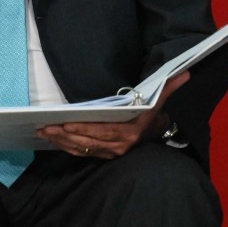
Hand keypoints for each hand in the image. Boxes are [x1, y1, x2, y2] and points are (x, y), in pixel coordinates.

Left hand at [37, 71, 190, 158]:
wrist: (156, 133)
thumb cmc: (152, 114)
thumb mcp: (159, 99)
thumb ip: (168, 86)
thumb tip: (184, 71)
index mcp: (129, 133)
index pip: (102, 132)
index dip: (83, 130)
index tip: (66, 124)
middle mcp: (118, 146)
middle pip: (87, 142)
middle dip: (64, 135)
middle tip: (45, 127)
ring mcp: (110, 152)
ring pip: (81, 148)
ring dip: (60, 141)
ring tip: (43, 131)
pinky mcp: (103, 154)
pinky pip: (81, 152)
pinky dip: (65, 147)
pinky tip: (52, 138)